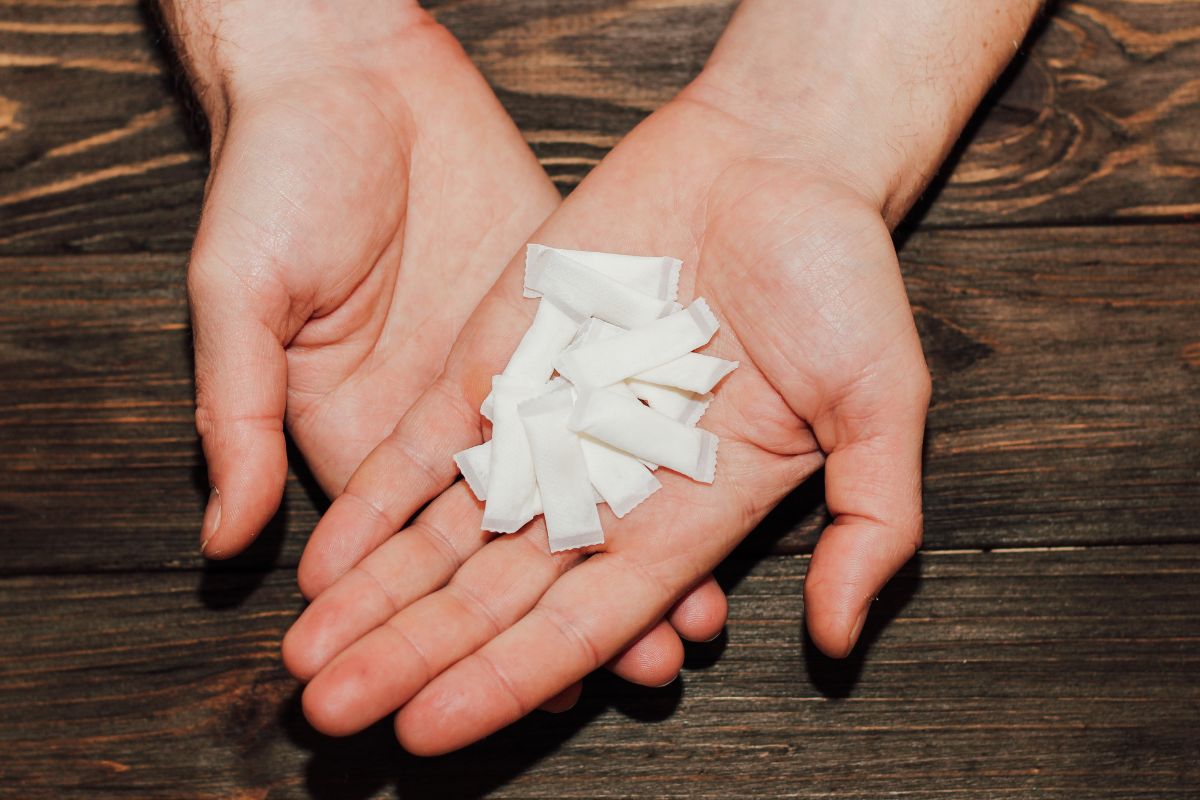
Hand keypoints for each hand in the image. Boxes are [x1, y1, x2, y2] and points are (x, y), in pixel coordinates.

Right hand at [164, 0, 726, 693]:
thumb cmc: (271, 176)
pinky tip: (692, 520)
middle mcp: (447, 423)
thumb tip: (227, 540)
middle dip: (548, 621)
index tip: (468, 696)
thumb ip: (242, 411)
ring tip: (671, 635)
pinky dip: (647, 469)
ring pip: (578, 491)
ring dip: (619, 560)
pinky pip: (613, 411)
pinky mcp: (565, 324)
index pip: (410, 561)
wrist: (353, 76)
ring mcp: (514, 376)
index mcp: (359, 434)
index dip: (440, 629)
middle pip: (506, 545)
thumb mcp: (239, 294)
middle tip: (615, 683)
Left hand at [282, 92, 928, 749]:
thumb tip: (832, 641)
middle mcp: (604, 486)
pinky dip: (376, 500)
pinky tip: (326, 554)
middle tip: (335, 714)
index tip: (430, 728)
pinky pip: (428, 446)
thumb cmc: (838, 275)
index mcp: (686, 515)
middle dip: (415, 655)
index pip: (585, 620)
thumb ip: (869, 521)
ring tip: (308, 655)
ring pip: (447, 533)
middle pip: (495, 595)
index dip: (508, 677)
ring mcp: (546, 423)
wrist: (771, 157)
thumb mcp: (881, 401)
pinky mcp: (501, 362)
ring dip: (377, 597)